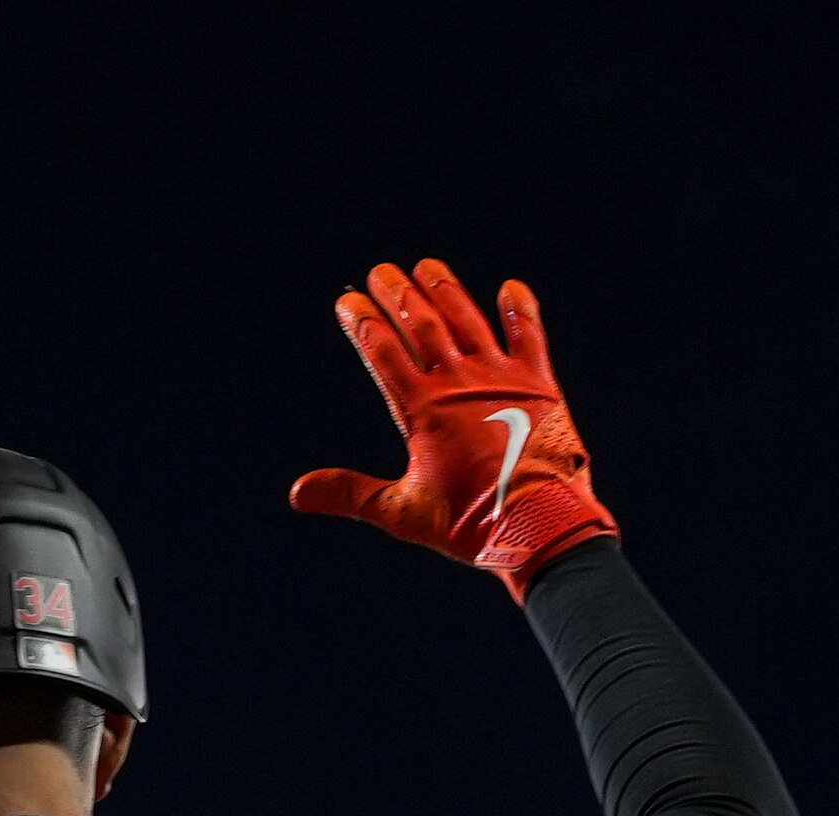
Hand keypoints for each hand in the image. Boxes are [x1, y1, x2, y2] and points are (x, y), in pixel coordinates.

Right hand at [287, 259, 618, 596]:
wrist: (539, 524)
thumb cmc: (470, 524)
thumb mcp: (403, 512)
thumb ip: (350, 493)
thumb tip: (298, 492)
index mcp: (422, 409)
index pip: (383, 351)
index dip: (363, 323)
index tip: (349, 302)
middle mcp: (458, 382)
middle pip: (422, 323)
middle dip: (397, 294)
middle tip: (381, 271)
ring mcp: (499, 377)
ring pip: (466, 319)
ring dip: (445, 290)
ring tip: (427, 268)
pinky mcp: (538, 383)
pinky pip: (528, 335)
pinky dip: (519, 310)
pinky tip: (510, 288)